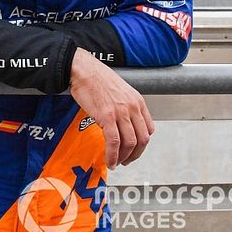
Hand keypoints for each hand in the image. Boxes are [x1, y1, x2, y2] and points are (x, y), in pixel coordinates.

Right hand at [68, 48, 153, 169]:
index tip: (133, 149)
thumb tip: (121, 121)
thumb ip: (124, 106)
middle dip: (135, 154)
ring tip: (116, 162)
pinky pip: (114, 142)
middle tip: (126, 160)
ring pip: (130, 143)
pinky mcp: (107, 116)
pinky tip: (109, 160)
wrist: (82, 69)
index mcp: (137, 101)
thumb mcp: (118, 90)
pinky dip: (113, 155)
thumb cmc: (96, 77)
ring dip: (124, 157)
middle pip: (142, 139)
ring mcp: (121, 112)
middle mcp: (132, 107)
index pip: (148, 129)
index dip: (141, 143)